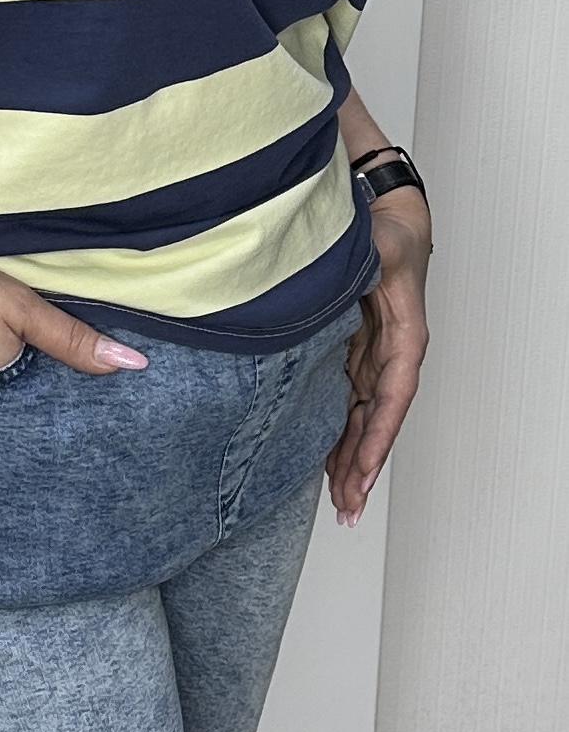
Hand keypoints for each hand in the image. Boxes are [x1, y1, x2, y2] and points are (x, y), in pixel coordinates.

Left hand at [325, 191, 430, 524]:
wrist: (385, 225)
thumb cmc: (388, 235)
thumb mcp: (381, 246)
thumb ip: (374, 259)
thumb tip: (366, 266)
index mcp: (404, 340)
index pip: (393, 399)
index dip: (379, 439)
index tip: (366, 472)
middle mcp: (390, 359)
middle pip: (376, 424)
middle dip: (363, 469)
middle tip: (348, 507)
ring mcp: (371, 363)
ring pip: (362, 423)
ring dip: (352, 464)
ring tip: (341, 504)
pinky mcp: (352, 360)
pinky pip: (347, 407)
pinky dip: (338, 438)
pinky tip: (326, 467)